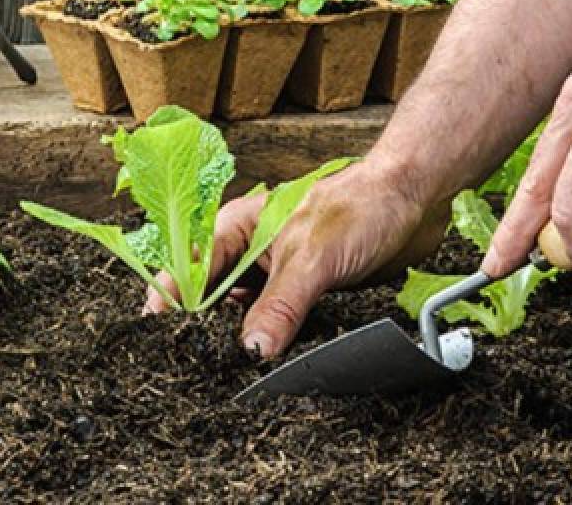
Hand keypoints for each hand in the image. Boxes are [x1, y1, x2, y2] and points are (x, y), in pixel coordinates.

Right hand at [142, 160, 448, 358]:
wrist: (412, 200)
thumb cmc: (359, 206)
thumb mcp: (312, 259)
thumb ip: (280, 306)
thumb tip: (252, 351)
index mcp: (236, 229)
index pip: (188, 271)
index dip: (171, 305)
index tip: (160, 340)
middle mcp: (249, 252)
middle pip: (210, 298)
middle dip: (202, 330)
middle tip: (196, 366)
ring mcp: (274, 274)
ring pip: (242, 315)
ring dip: (239, 340)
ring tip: (227, 372)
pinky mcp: (301, 293)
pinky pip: (275, 324)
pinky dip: (270, 343)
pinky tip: (269, 363)